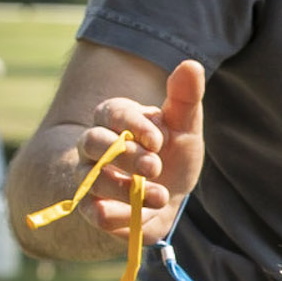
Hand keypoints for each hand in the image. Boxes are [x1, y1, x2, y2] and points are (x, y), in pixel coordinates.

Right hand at [81, 59, 206, 242]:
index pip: (111, 112)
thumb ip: (185, 97)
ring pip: (90, 178)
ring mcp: (90, 177)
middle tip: (156, 167)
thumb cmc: (171, 154)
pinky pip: (95, 213)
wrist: (167, 197)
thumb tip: (191, 65)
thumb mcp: (184, 126)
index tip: (159, 140)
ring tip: (160, 195)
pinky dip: (121, 215)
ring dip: (126, 188)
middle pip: (92, 142)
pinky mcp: (94, 209)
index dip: (133, 125)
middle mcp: (95, 146)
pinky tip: (142, 213)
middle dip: (126, 155)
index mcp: (115, 119)